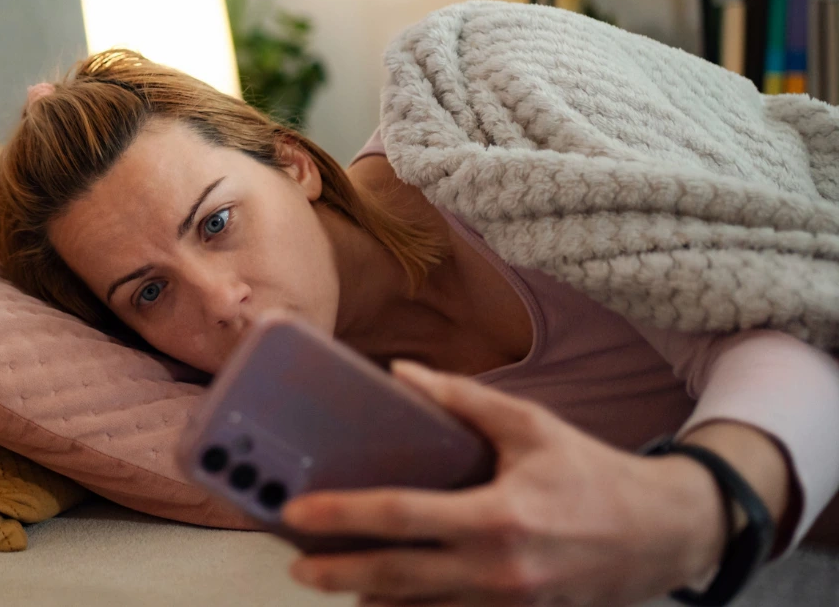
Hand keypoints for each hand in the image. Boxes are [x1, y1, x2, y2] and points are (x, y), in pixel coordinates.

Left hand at [280, 361, 728, 606]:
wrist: (663, 534)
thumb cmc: (593, 473)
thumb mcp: (531, 426)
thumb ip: (462, 399)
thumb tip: (402, 374)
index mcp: (497, 516)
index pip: (401, 516)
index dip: (343, 515)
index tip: (298, 511)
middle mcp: (497, 569)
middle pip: (396, 578)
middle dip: (338, 574)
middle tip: (296, 563)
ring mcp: (506, 604)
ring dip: (368, 596)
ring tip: (331, 580)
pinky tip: (383, 599)